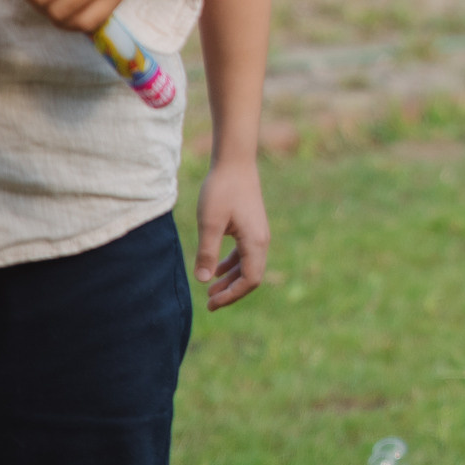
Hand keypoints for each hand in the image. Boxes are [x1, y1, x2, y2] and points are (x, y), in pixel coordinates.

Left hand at [195, 156, 269, 310]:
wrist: (235, 161)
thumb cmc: (222, 190)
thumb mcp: (210, 223)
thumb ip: (207, 252)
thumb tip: (203, 281)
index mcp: (255, 242)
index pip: (250, 280)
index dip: (232, 295)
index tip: (211, 302)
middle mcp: (261, 240)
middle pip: (251, 276)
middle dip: (231, 291)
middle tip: (209, 303)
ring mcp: (257, 233)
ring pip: (248, 265)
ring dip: (231, 279)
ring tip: (210, 290)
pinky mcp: (251, 226)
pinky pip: (245, 253)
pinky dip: (232, 265)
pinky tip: (216, 269)